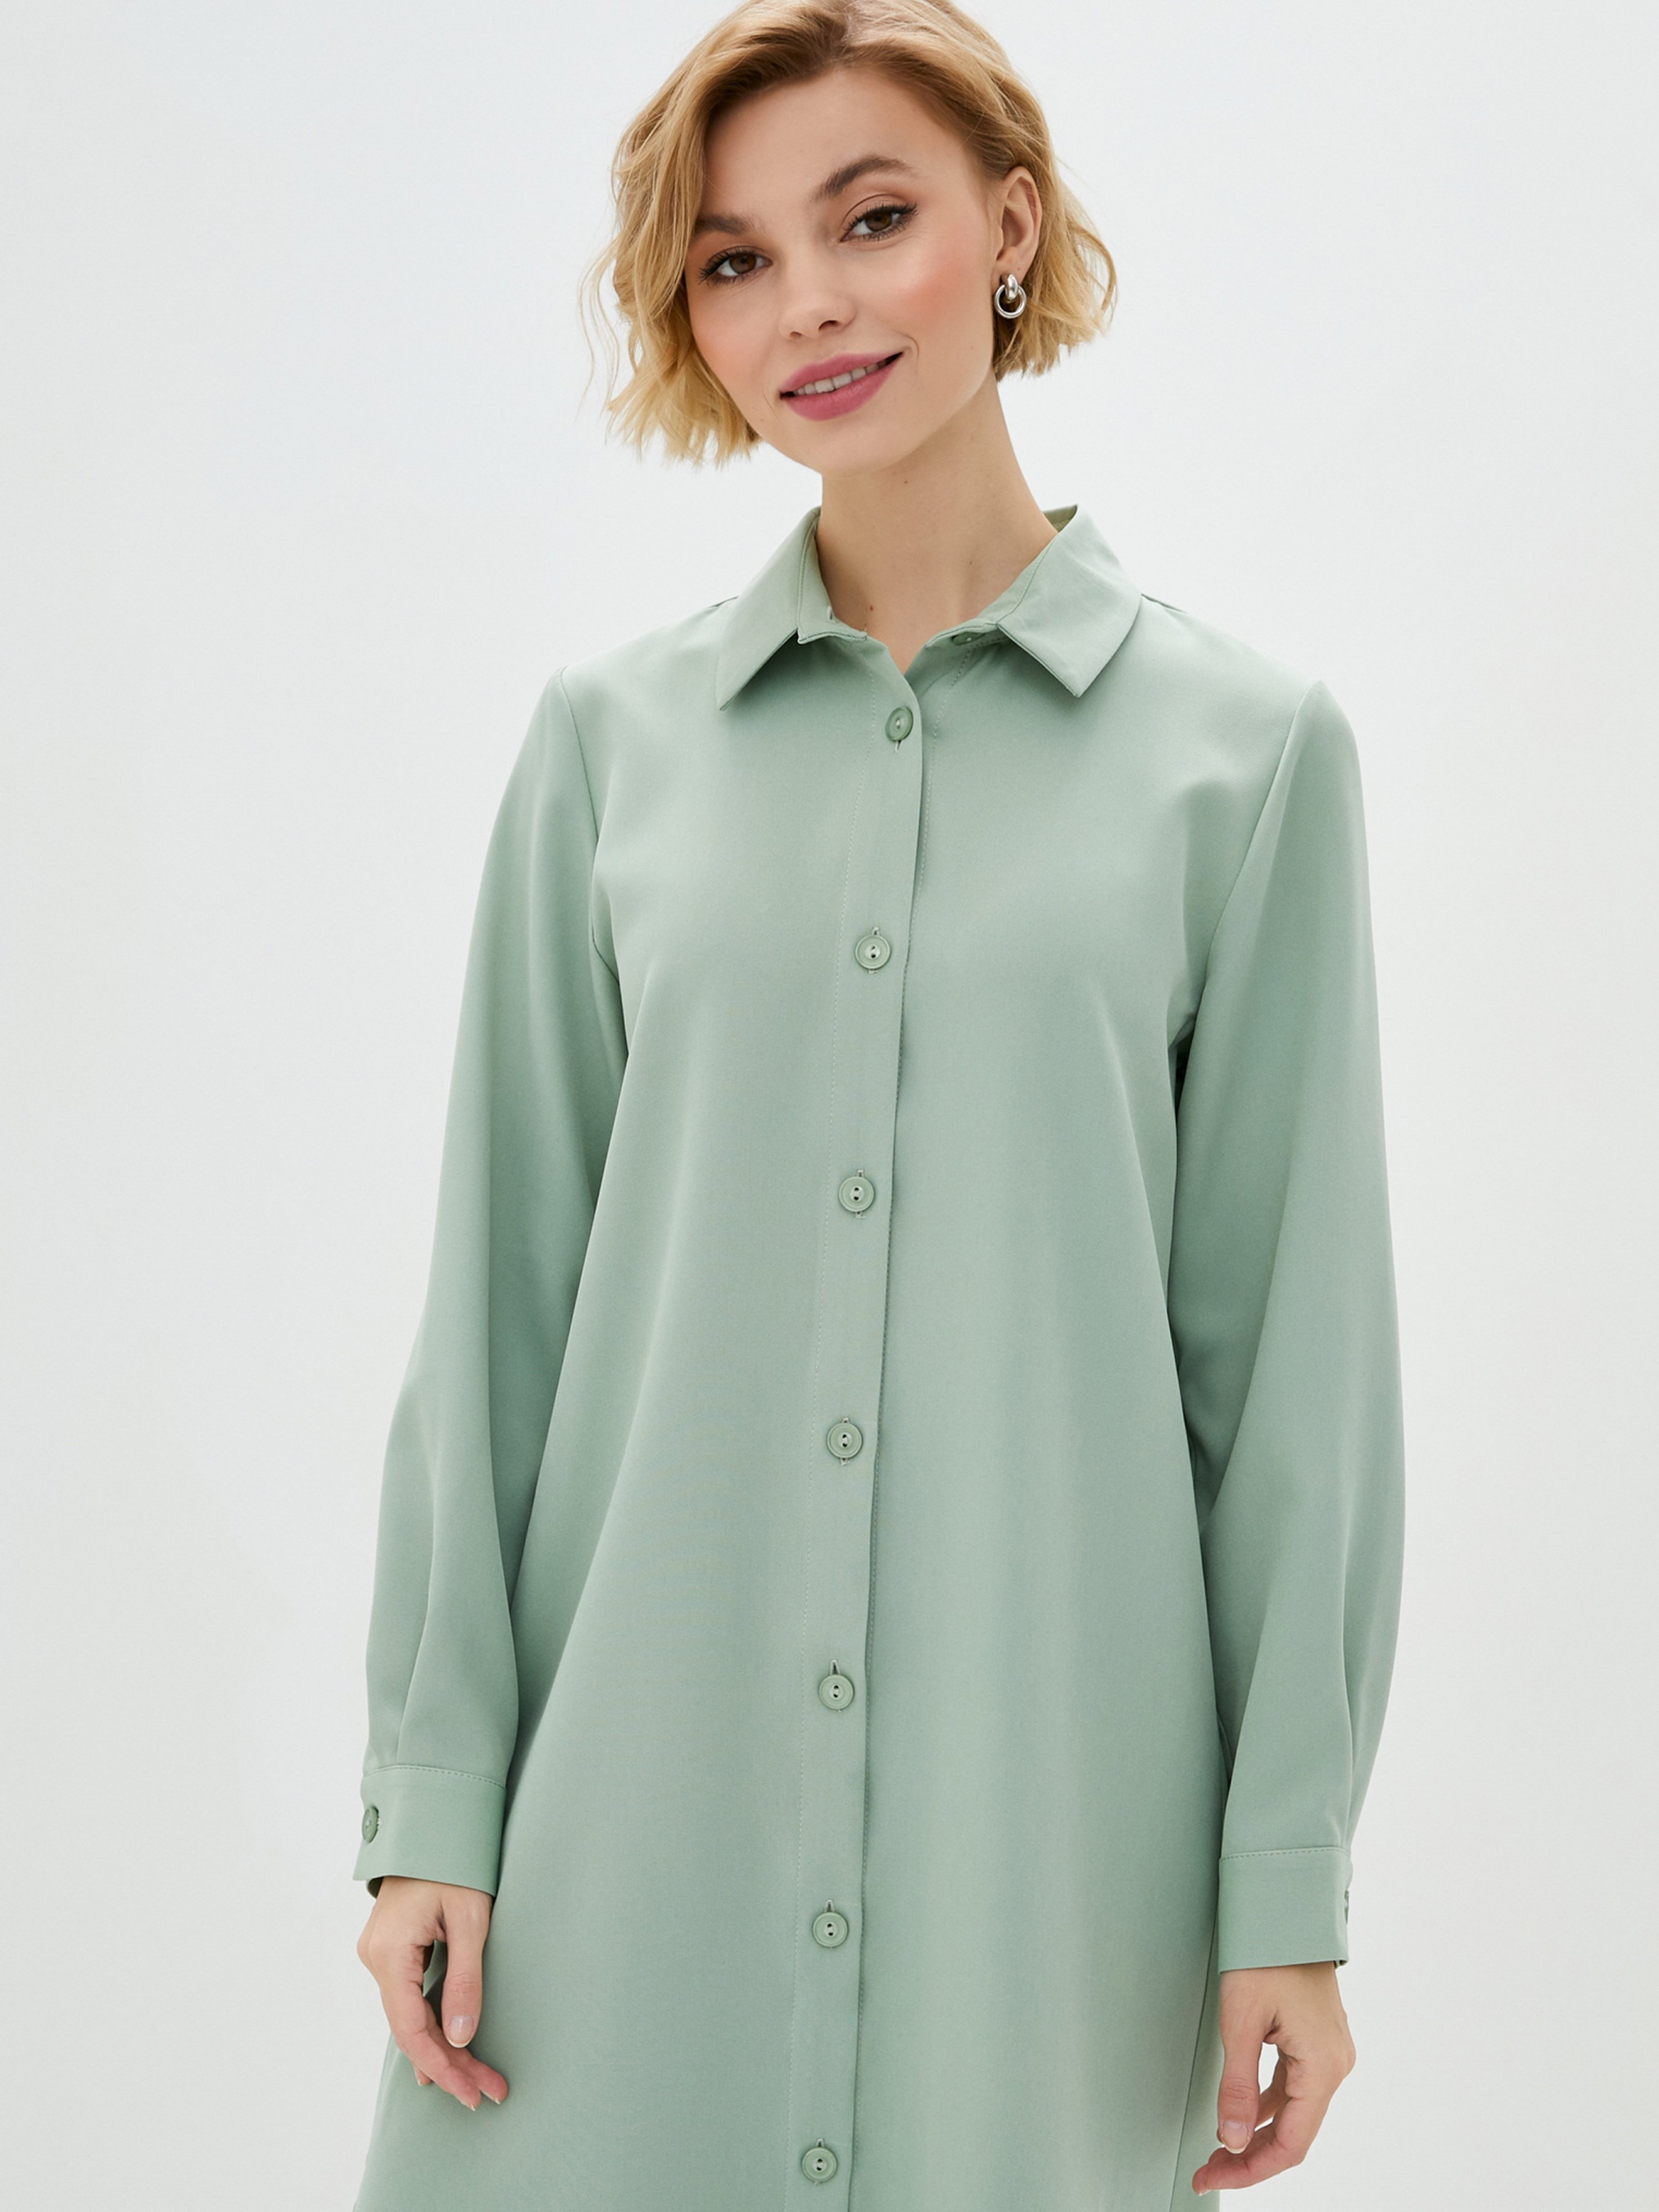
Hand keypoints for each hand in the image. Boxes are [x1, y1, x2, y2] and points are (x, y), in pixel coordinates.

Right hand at [356, 1878, 508, 2109]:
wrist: (435, 1822)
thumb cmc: (456, 1862)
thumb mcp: (471, 1919)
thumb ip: (465, 1980)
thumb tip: (460, 2039)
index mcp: (389, 1953)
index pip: (410, 2030)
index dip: (441, 2067)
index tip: (471, 2093)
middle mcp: (375, 1959)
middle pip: (410, 2029)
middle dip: (449, 2064)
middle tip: (487, 2093)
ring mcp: (380, 1954)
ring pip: (409, 2017)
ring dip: (444, 2048)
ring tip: (478, 2080)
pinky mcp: (391, 1950)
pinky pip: (409, 1999)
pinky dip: (432, 2024)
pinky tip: (447, 2053)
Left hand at [1189, 1961, 1354, 2191]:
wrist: (1287, 1906)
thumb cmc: (1266, 1952)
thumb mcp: (1241, 2021)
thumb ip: (1236, 2086)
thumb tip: (1230, 2140)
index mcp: (1323, 2066)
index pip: (1291, 2144)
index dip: (1250, 2168)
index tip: (1211, 2176)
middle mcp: (1335, 2064)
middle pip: (1295, 2134)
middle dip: (1250, 2156)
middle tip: (1207, 2170)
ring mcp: (1329, 2052)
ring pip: (1294, 2112)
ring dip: (1257, 2133)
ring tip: (1218, 2149)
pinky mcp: (1318, 2041)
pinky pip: (1294, 2087)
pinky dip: (1266, 2105)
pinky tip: (1240, 2113)